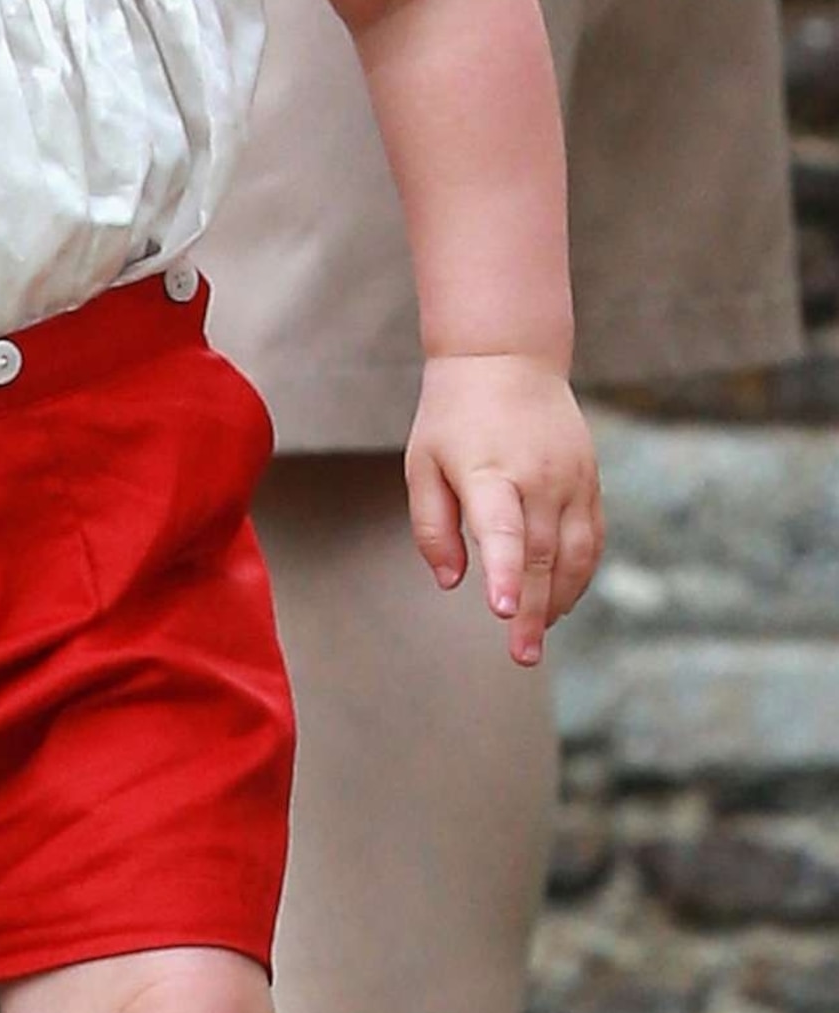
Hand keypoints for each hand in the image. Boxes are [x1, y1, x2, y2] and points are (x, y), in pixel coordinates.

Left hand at [405, 353, 602, 668]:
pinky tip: (558, 599)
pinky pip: (591, 539)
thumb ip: (432, 526)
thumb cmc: (453, 416)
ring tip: (536, 633)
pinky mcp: (589, 481)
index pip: (502, 530)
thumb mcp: (421, 463)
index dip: (503, 572)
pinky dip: (578, 575)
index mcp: (490, 472)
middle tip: (521, 655)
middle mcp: (538, 478)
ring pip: (575, 554)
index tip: (501, 611)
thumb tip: (451, 582)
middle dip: (531, 611)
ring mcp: (571, 479)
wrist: (507, 357)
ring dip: (557, 599)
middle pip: (541, 556)